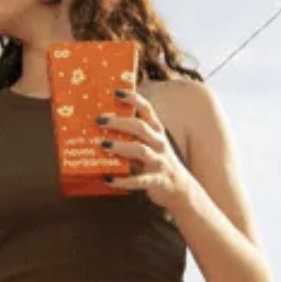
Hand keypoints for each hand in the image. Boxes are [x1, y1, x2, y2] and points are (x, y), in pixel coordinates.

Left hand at [97, 89, 194, 210]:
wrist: (180, 189)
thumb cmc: (158, 161)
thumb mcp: (150, 144)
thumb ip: (132, 135)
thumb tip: (103, 123)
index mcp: (156, 131)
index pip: (147, 109)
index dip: (133, 99)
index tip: (116, 92)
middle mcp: (159, 143)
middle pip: (140, 128)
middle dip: (120, 122)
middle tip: (100, 120)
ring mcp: (159, 162)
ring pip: (140, 150)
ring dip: (120, 146)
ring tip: (102, 145)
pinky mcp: (156, 181)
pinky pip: (138, 180)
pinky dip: (122, 180)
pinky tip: (107, 179)